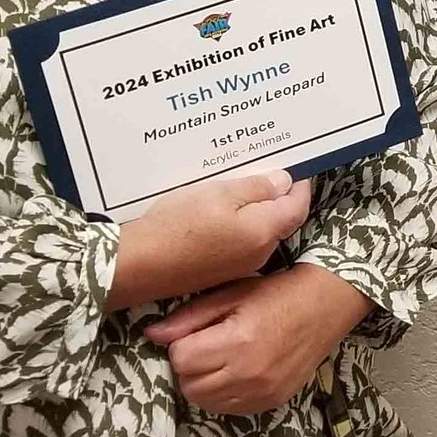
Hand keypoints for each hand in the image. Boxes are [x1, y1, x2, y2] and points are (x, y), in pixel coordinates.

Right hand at [106, 168, 311, 310]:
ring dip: (256, 209)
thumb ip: (256, 188)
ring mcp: (239, 266)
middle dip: (278, 195)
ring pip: (259, 231)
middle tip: (265, 168)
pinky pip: (240, 242)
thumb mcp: (219, 195)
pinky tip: (221, 209)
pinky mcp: (219, 271)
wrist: (136, 266)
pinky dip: (239, 224)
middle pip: (280, 219)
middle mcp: (259, 253)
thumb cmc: (177, 225)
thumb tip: (284, 182)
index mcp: (264, 232)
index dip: (300, 185)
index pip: (297, 206)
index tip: (296, 165)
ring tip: (240, 184)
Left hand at [144, 264, 373, 415]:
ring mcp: (263, 392)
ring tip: (220, 359)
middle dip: (190, 366)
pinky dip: (223, 395)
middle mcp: (250, 373)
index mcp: (238, 341)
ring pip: (206, 402)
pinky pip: (229, 410)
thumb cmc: (277, 293)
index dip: (183, 345)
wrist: (326, 304)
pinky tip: (236, 372)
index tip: (198, 332)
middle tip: (207, 345)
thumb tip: (151, 335)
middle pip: (189, 386)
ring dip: (204, 383)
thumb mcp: (231, 295)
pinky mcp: (272, 402)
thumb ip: (190, 317)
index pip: (181, 359)